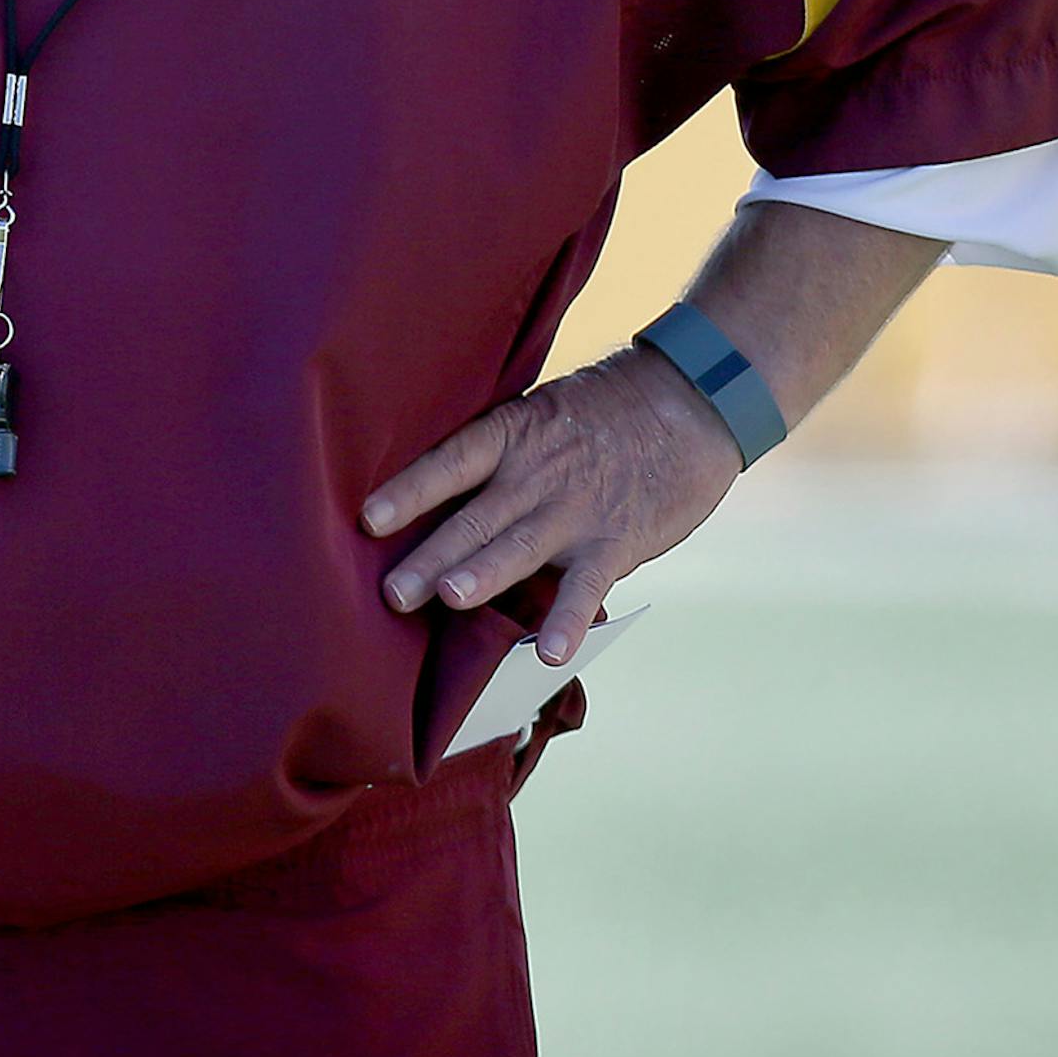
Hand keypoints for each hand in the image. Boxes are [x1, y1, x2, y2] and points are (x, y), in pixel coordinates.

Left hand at [359, 343, 744, 665]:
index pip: (451, 463)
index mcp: (512, 435)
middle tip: (391, 594)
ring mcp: (575, 509)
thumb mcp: (540, 413)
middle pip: (475, 518)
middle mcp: (537, 473)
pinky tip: (548, 654)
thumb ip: (496, 454)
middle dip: (431, 556)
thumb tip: (436, 496)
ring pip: (520, 547)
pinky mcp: (615, 541)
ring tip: (449, 598)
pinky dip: (569, 620)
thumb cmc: (601, 412)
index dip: (410, 491)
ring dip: (484, 575)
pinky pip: (587, 586)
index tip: (368, 518)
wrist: (689, 402)